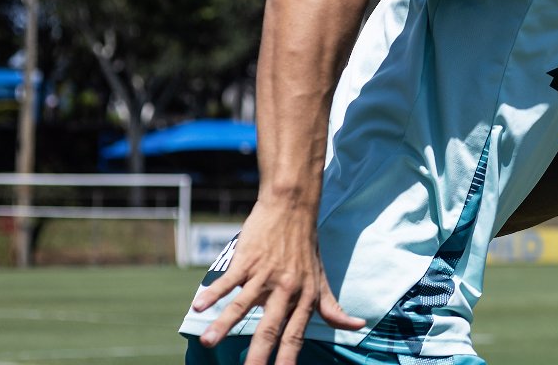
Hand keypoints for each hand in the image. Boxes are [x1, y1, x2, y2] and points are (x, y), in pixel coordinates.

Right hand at [191, 200, 364, 364]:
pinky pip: (230, 279)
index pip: (295, 335)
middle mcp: (286, 289)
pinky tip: (199, 305)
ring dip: (224, 324)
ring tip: (208, 343)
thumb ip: (333, 308)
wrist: (293, 207)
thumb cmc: (306, 247)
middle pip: (269, 327)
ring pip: (243, 303)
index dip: (287, 359)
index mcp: (305, 297)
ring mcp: (265, 273)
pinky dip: (214, 292)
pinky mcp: (249, 259)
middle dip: (257, 354)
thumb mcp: (322, 279)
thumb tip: (357, 327)